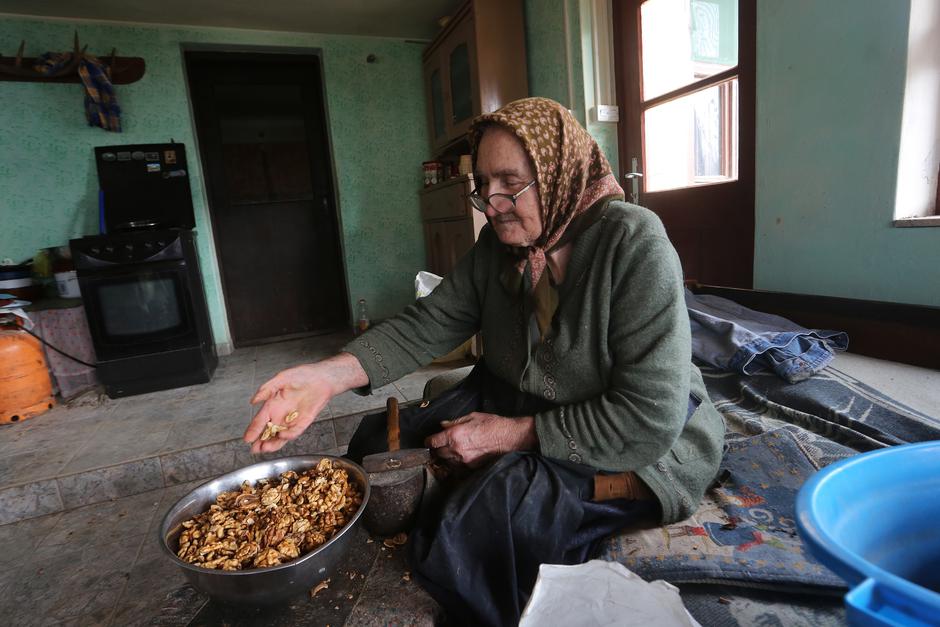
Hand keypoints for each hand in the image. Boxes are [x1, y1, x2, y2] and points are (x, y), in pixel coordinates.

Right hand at [244, 353, 367, 453]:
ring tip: (265, 449)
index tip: (247, 439)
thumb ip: (267, 389)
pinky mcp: (304, 422)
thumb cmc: (302, 375)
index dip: (253, 430)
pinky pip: (296, 431)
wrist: (322, 377)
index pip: (260, 420)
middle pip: (269, 432)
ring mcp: (292, 420)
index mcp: (273, 405)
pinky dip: (289, 435)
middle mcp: (281, 415)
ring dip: (273, 443)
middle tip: (254, 449)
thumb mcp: (281, 378)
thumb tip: (253, 401)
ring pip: (281, 436)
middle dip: (261, 441)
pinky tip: (282, 436)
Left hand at [425, 412, 536, 467]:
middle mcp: (456, 449)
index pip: (432, 442)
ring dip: (447, 457)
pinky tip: (461, 458)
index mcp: (454, 434)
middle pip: (438, 453)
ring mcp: (464, 460)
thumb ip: (455, 422)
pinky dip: (456, 464)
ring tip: (452, 451)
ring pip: (447, 462)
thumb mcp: (472, 417)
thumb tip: (443, 425)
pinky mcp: (471, 467)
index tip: (430, 441)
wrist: (510, 437)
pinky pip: (457, 468)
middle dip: (438, 449)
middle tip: (441, 444)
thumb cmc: (493, 425)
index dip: (429, 441)